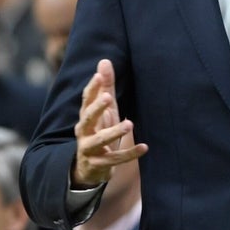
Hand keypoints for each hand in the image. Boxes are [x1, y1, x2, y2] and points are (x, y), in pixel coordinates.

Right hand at [72, 59, 147, 187]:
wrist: (88, 169)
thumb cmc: (99, 131)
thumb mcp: (104, 110)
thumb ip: (105, 87)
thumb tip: (104, 61)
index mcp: (85, 117)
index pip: (86, 100)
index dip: (92, 88)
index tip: (100, 76)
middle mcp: (84, 132)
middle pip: (88, 118)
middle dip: (97, 108)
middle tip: (108, 98)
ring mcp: (90, 149)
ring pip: (101, 140)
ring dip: (114, 132)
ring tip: (130, 124)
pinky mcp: (99, 164)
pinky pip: (115, 159)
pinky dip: (130, 153)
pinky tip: (145, 147)